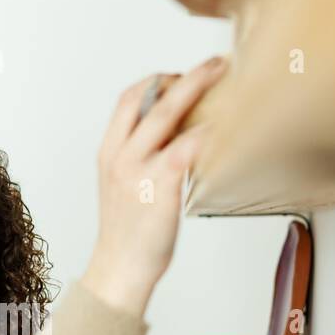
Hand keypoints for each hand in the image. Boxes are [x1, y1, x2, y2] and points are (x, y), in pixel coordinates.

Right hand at [81, 57, 227, 316]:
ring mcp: (137, 168)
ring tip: (225, 81)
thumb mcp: (126, 188)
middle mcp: (119, 154)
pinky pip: (186, 146)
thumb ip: (143, 161)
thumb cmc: (129, 235)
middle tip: (216, 65)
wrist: (120, 269)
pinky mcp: (160, 184)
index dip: (155, 81)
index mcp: (109, 152)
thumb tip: (181, 141)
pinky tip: (224, 126)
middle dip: (186, 75)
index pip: (128, 100)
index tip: (181, 77)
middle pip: (149, 97)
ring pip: (166, 113)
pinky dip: (206, 131)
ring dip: (198, 89)